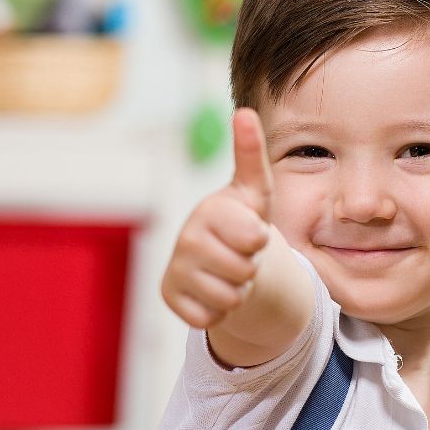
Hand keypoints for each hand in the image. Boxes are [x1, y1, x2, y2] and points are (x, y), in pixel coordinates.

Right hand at [160, 107, 273, 328]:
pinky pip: (209, 317)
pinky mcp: (169, 296)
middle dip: (252, 267)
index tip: (250, 229)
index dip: (259, 239)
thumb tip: (244, 111)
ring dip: (238, 289)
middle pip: (244, 270)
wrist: (224, 259)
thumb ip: (251, 155)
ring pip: (230, 297)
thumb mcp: (255, 191)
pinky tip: (212, 290)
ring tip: (229, 270)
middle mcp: (186, 237)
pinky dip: (219, 311)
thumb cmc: (242, 221)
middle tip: (241, 254)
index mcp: (210, 210)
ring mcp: (176, 268)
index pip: (253, 237)